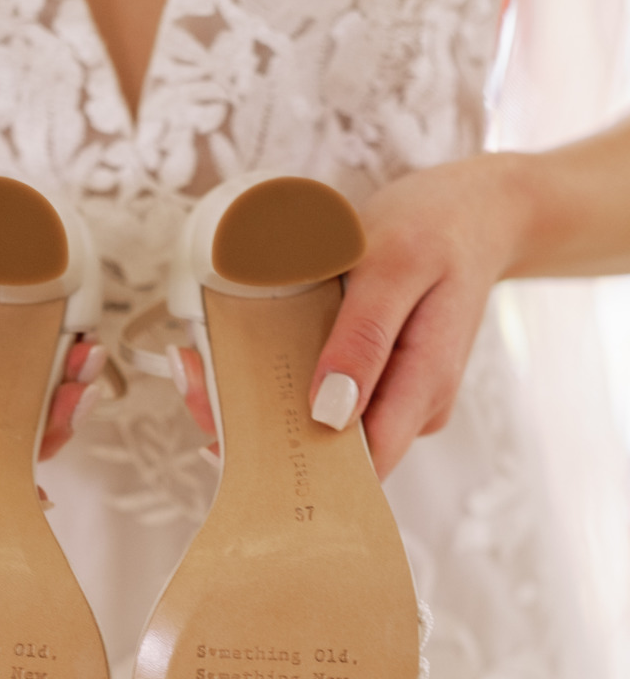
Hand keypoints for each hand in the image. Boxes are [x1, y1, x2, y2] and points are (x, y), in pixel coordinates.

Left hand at [169, 154, 525, 478]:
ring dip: (265, 405)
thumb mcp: (397, 264)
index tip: (229, 441)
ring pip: (324, 425)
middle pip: (332, 453)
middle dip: (261, 432)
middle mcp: (412, 408)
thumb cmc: (440, 228)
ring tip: (205, 365)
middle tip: (197, 384)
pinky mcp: (380, 379)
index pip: (360, 468)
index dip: (296, 466)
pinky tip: (246, 357)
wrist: (482, 210)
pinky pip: (328, 395)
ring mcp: (397, 396)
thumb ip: (365, 338)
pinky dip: (285, 380)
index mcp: (425, 388)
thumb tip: (327, 412)